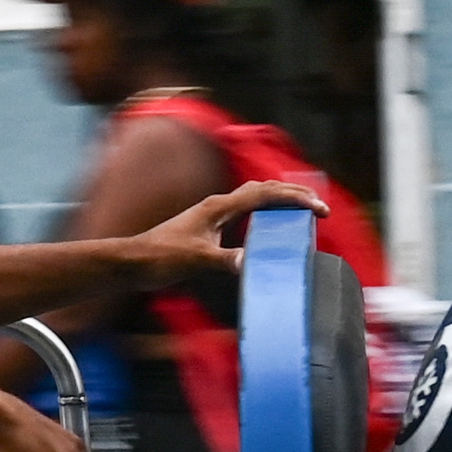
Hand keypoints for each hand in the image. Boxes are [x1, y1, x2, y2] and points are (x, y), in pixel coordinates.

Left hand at [114, 178, 328, 282]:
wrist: (133, 262)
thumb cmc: (160, 257)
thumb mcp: (196, 260)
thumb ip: (224, 260)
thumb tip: (250, 263)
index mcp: (219, 207)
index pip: (265, 194)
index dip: (295, 198)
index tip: (318, 208)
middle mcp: (218, 205)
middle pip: (263, 189)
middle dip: (293, 193)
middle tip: (319, 204)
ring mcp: (212, 214)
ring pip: (254, 198)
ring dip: (279, 200)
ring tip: (301, 208)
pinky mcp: (208, 227)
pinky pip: (244, 212)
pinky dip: (264, 213)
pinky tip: (268, 228)